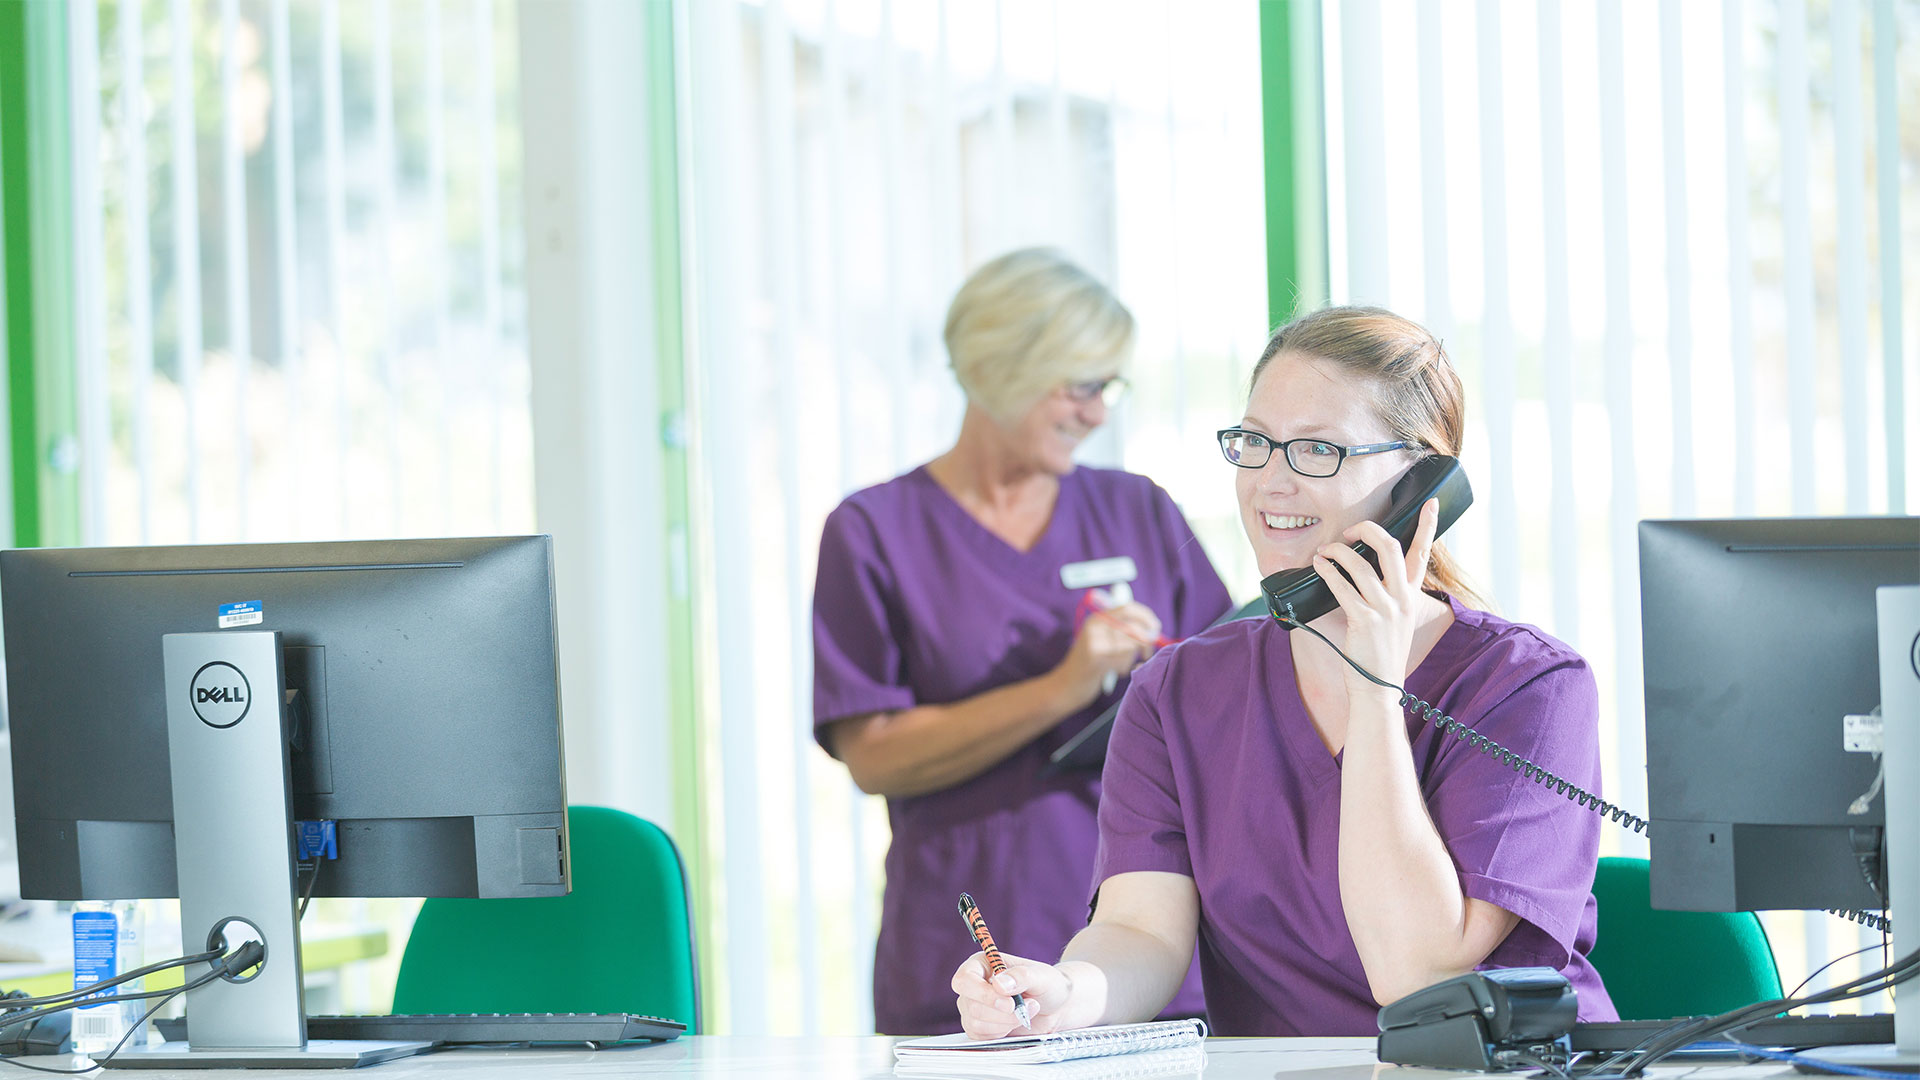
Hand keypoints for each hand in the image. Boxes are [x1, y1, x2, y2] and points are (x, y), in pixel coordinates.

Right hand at [951, 950, 1074, 1038]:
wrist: (1056, 1008)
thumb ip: (1021, 976)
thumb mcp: (1041, 976)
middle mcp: (973, 986)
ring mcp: (973, 1008)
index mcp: (981, 965)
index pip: (964, 979)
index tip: (1009, 1003)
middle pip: (970, 1005)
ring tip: (1026, 1012)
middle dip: (1001, 1013)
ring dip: (1005, 1023)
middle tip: (1025, 1007)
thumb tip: (998, 984)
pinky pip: (981, 1037)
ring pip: (976, 1023)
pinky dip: (1002, 1032)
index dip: (982, 993)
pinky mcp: (979, 1028)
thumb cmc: (1047, 985)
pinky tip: (1016, 1023)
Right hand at [1051, 602, 1161, 705]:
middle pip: (1133, 627)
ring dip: (1132, 658)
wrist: (1065, 685)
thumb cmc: (1089, 663)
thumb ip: (1121, 629)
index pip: (1128, 607)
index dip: (1146, 616)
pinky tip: (1115, 672)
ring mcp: (1094, 643)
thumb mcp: (1100, 640)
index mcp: (1096, 619)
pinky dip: (1125, 668)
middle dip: (1147, 640)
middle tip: (1148, 652)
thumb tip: (1152, 626)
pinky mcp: (1096, 660)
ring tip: (1121, 665)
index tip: (1156, 626)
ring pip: (1130, 646)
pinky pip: (1123, 661)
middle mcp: (1094, 627)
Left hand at [1311, 498, 1439, 688]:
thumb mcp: (1392, 619)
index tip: (1431, 503)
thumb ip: (1384, 594)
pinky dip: (1328, 571)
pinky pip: (1342, 586)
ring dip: (1337, 552)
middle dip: (1367, 530)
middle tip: (1349, 531)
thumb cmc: (1379, 652)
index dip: (1428, 526)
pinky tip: (1320, 566)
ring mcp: (1384, 609)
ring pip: (1360, 565)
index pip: (1423, 553)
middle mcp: (1401, 598)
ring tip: (1324, 551)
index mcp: (1410, 595)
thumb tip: (1357, 569)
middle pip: (1389, 547)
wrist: (1378, 686)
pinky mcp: (1365, 620)